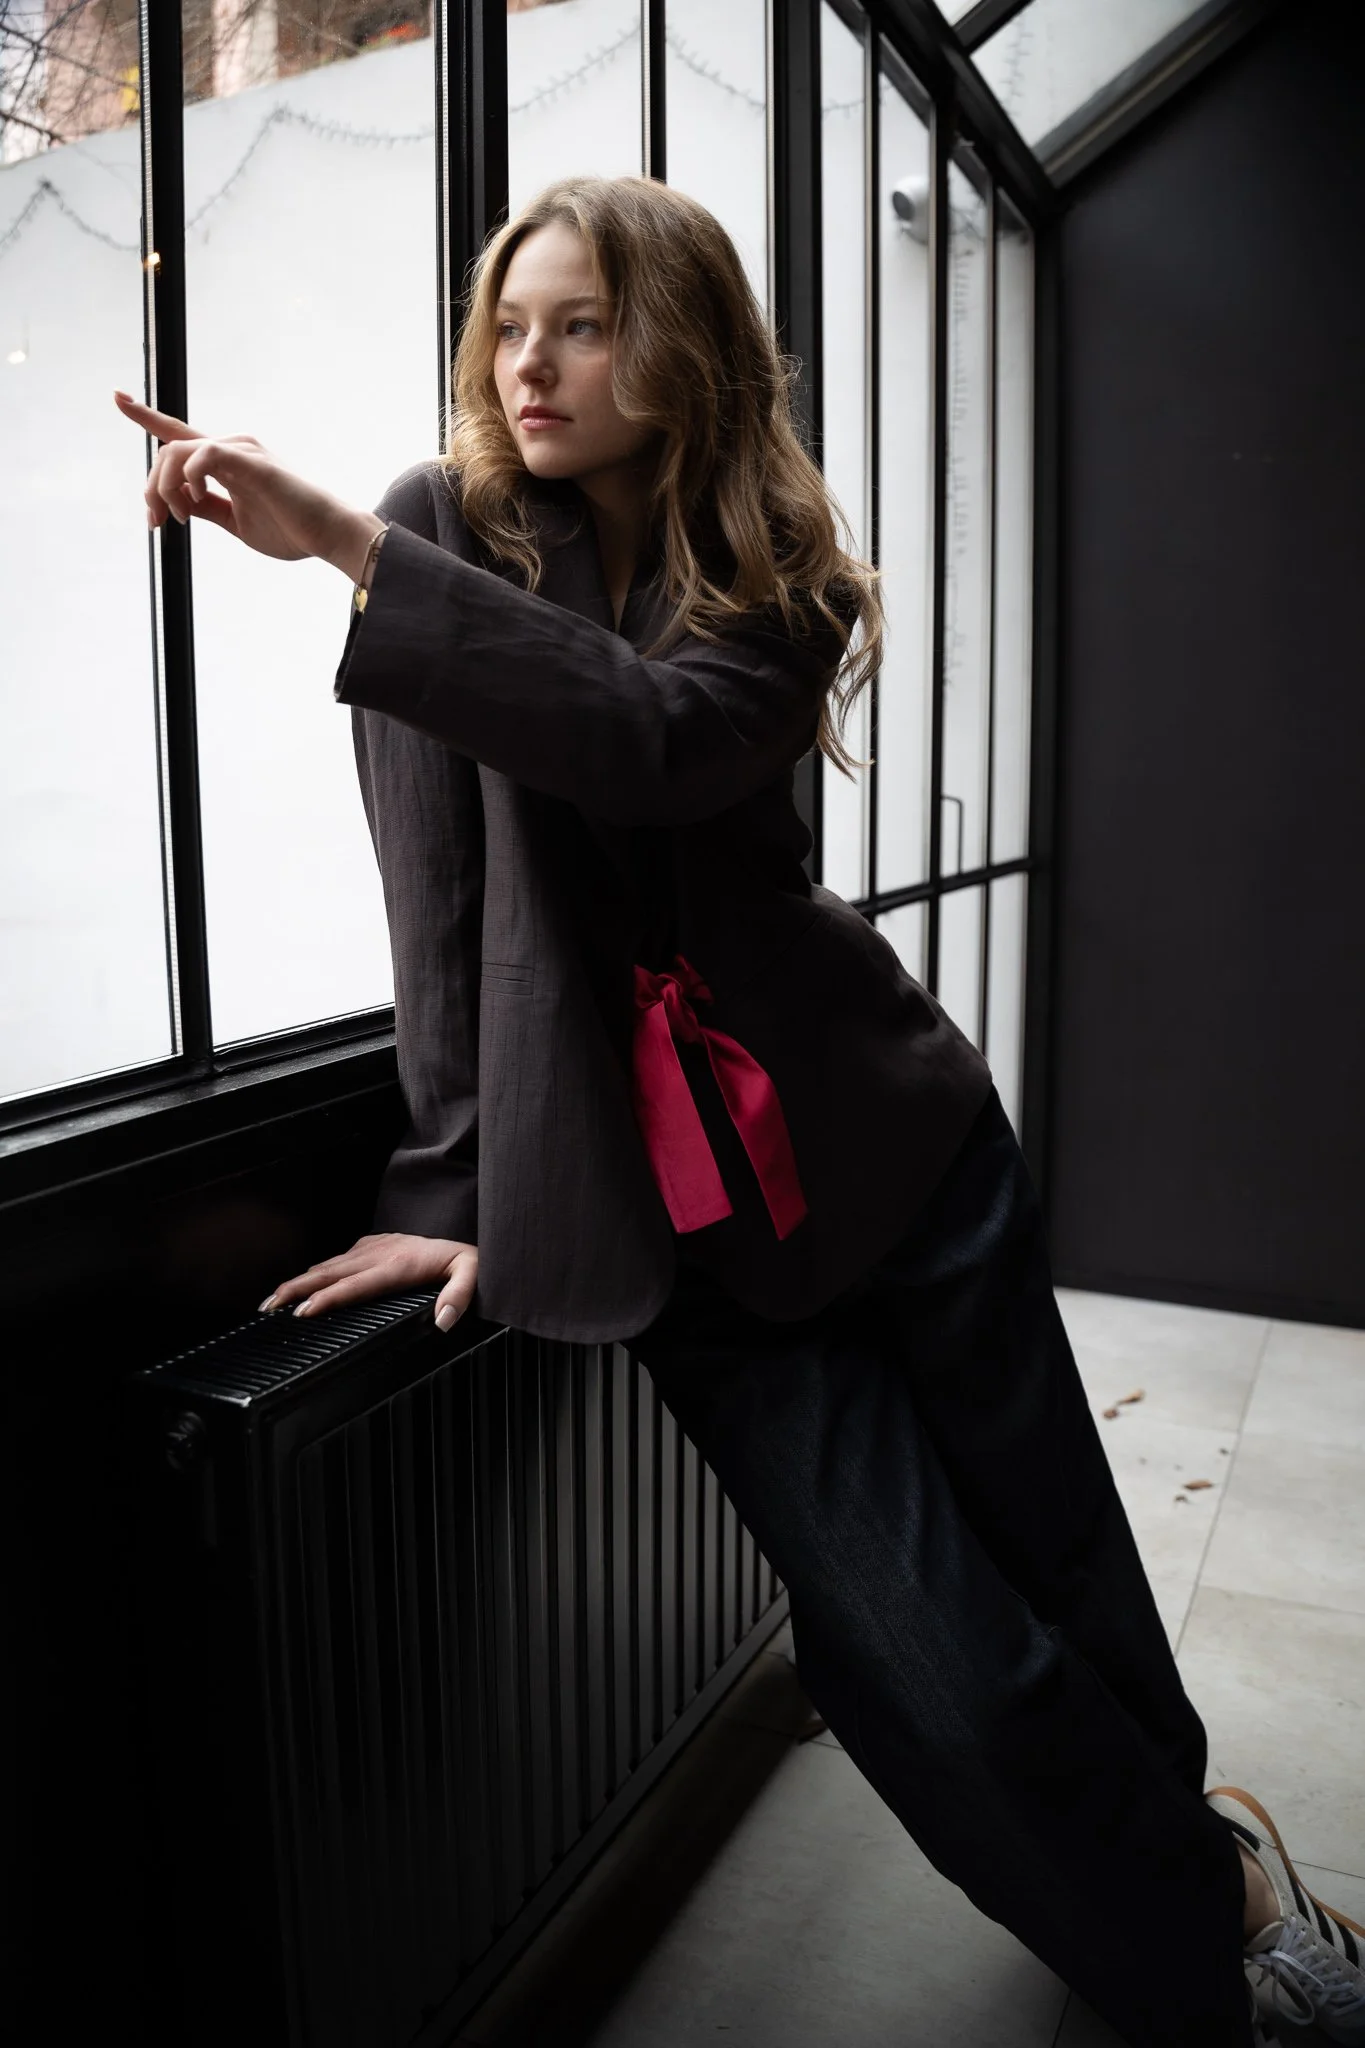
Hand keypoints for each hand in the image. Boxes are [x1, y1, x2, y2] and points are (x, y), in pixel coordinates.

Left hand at [113, 388, 364, 569]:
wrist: (328, 535)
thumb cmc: (291, 529)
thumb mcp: (235, 522)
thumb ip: (206, 508)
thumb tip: (176, 502)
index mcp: (227, 462)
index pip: (179, 434)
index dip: (146, 417)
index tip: (118, 398)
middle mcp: (231, 448)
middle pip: (168, 451)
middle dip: (151, 488)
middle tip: (157, 523)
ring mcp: (241, 451)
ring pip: (177, 452)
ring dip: (164, 487)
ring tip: (178, 518)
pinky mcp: (252, 460)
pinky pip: (203, 455)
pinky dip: (190, 478)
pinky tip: (195, 500)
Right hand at [258, 1231, 478, 1332]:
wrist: (464, 1241)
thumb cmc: (466, 1264)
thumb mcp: (472, 1278)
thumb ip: (458, 1298)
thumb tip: (443, 1320)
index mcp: (398, 1265)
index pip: (354, 1285)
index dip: (325, 1298)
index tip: (301, 1312)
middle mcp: (380, 1253)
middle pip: (329, 1273)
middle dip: (295, 1289)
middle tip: (267, 1308)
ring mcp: (374, 1246)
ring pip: (328, 1265)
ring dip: (298, 1281)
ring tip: (273, 1300)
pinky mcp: (372, 1244)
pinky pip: (337, 1259)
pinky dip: (315, 1273)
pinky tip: (302, 1284)